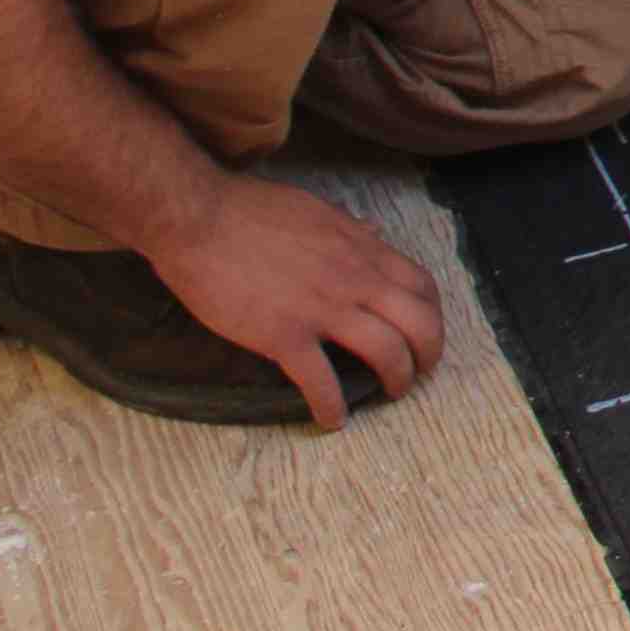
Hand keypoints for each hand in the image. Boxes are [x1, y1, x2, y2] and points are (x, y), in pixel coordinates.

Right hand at [146, 175, 443, 428]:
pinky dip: (332, 407)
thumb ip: (349, 229)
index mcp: (361, 249)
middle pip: (419, 323)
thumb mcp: (316, 210)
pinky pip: (321, 381)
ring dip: (397, 380)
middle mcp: (354, 279)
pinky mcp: (284, 335)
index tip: (425, 333)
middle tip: (420, 373)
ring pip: (387, 351)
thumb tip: (373, 233)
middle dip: (429, 354)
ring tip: (389, 395)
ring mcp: (322, 308)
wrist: (197, 218)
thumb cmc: (249, 209)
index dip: (432, 315)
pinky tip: (332, 420)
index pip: (421, 285)